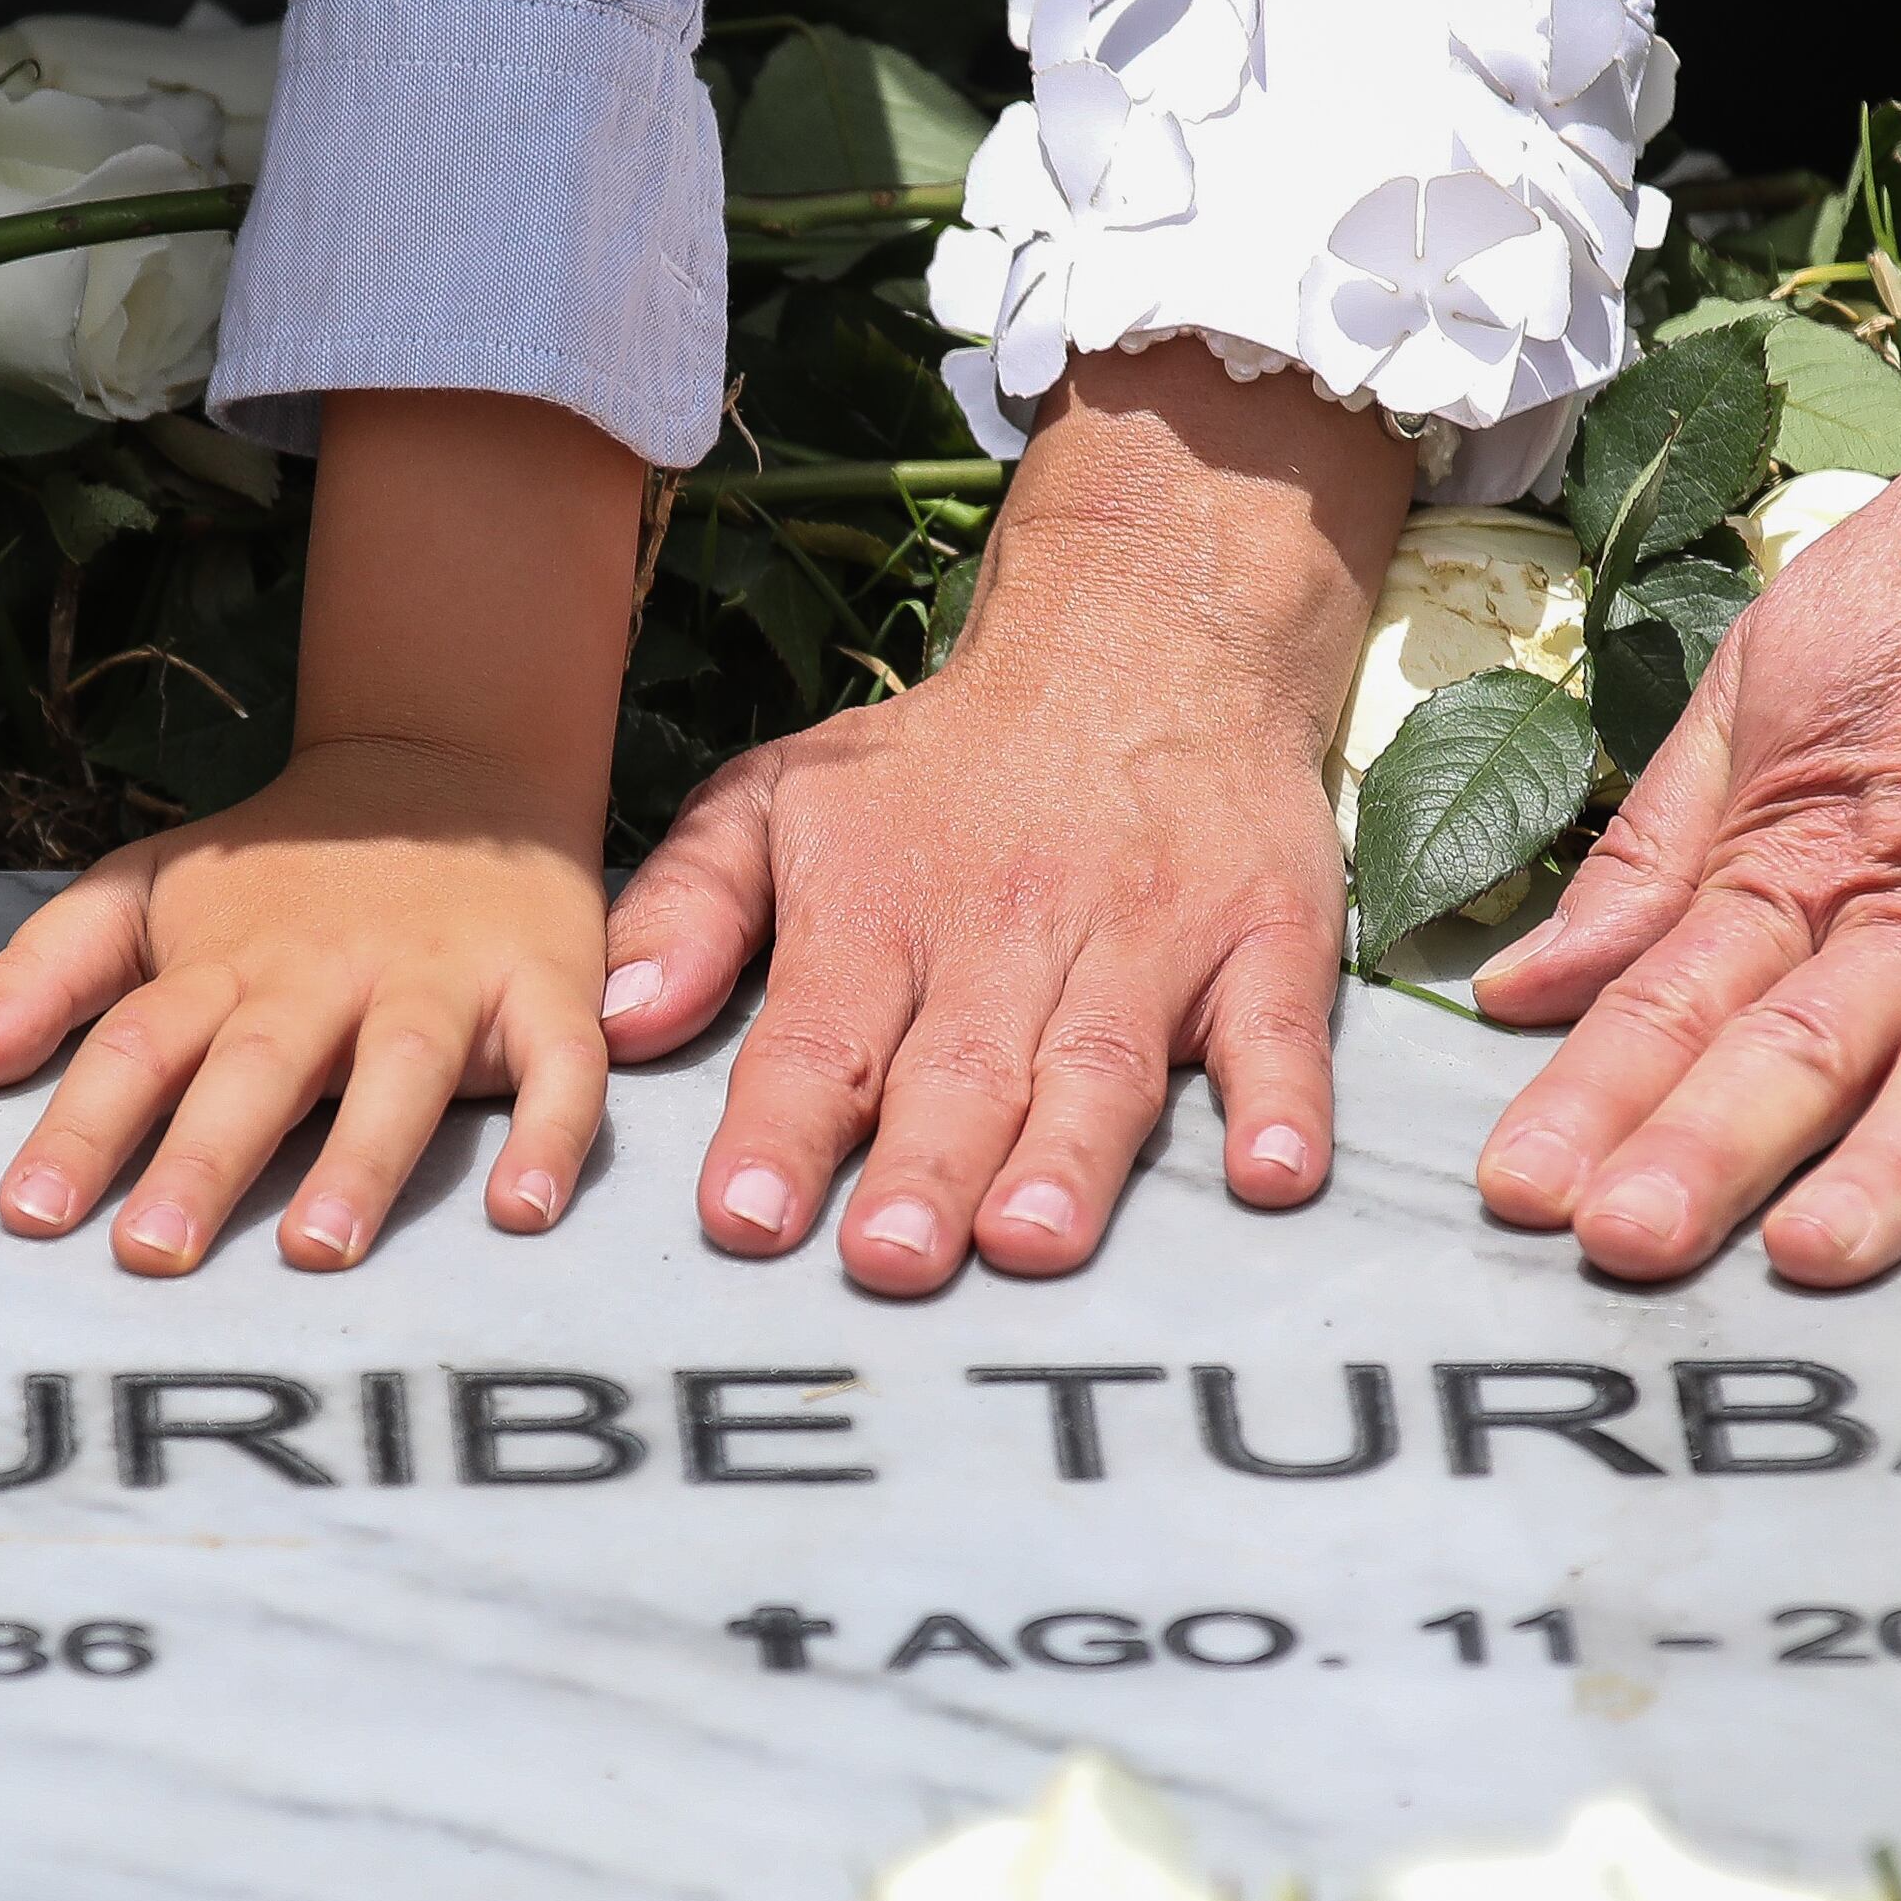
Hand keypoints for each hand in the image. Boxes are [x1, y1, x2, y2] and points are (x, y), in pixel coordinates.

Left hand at [0, 390, 634, 1270]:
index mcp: (224, 964)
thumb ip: (52, 971)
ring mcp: (440, 982)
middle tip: (149, 1255)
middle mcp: (326, 975)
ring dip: (361, 1161)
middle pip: (256, 1069)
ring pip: (399, 1074)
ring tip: (316, 1251)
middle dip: (201, 1160)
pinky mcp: (543, 990)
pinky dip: (551, 1135)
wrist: (450, 762)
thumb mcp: (151, 892)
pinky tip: (523, 1211)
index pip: (136, 1045)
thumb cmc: (283, 871)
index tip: (29, 1214)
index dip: (81, 1126)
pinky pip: (559, 1069)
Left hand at [601, 340, 1408, 1291]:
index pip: (818, 1034)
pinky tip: (1276, 1172)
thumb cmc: (938, 766)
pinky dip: (1283, 1099)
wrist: (1146, 638)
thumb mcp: (783, 800)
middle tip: (889, 1262)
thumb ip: (688, 911)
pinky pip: (1277, 1028)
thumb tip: (618, 1026)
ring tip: (1030, 1241)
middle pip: (960, 1068)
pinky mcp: (1264, 939)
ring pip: (1101, 1061)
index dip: (780, 1126)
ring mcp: (1146, 935)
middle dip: (921, 1167)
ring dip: (1069, 1155)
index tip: (746, 1215)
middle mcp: (1010, 929)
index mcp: (880, 910)